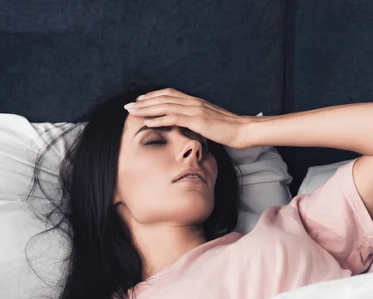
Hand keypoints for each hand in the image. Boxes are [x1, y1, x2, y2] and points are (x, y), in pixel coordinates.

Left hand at [124, 87, 251, 148]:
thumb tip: (187, 125)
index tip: (140, 99)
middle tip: (129, 105)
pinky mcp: (197, 120)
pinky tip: (146, 121)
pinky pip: (173, 118)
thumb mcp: (209, 122)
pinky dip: (158, 119)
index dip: (153, 96)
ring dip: (146, 108)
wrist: (243, 130)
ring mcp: (195, 110)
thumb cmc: (228, 129)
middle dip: (144, 101)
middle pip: (163, 98)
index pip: (170, 94)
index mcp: (196, 102)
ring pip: (165, 106)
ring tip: (132, 111)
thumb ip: (197, 121)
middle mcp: (193, 102)